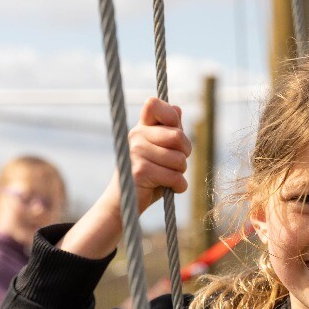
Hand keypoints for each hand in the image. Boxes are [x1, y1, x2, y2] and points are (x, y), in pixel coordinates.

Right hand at [59, 98, 191, 259]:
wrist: (124, 204)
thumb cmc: (147, 177)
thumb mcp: (160, 152)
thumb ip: (169, 132)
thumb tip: (177, 108)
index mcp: (141, 128)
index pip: (155, 104)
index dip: (171, 118)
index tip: (173, 136)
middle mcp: (136, 135)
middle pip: (178, 136)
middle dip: (184, 154)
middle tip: (174, 164)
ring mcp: (136, 152)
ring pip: (180, 160)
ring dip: (180, 174)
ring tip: (165, 177)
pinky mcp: (140, 170)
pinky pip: (175, 177)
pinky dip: (178, 187)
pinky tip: (167, 188)